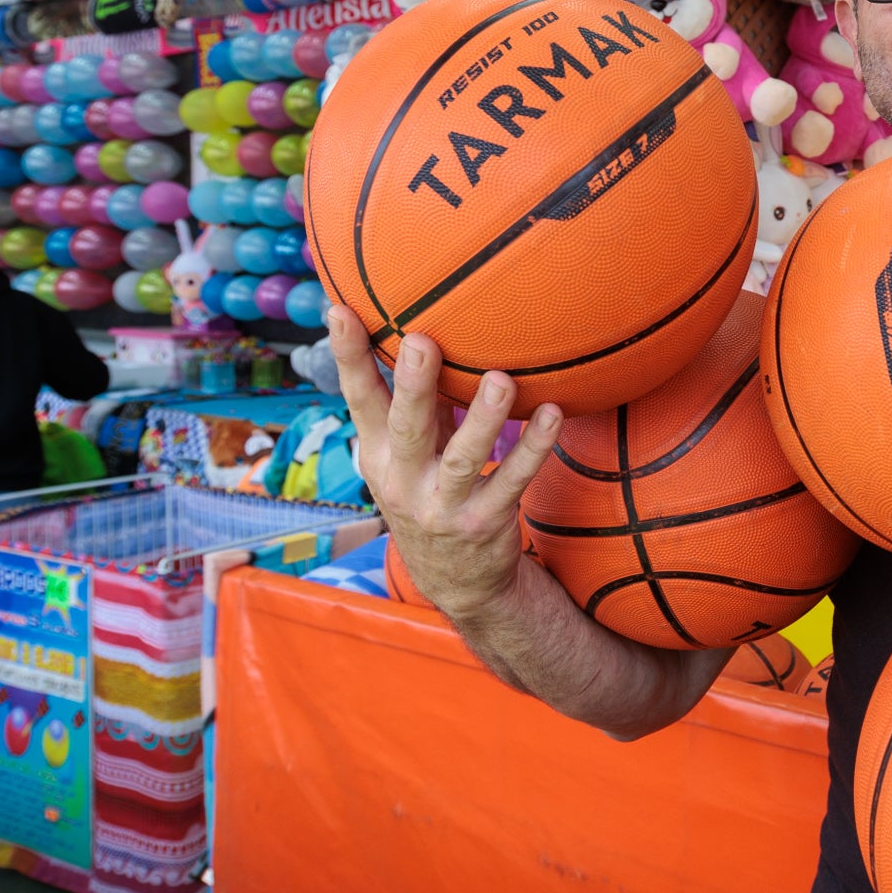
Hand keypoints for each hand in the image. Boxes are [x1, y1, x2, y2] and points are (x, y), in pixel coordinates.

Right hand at [324, 307, 561, 621]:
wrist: (456, 581)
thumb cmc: (432, 491)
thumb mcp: (409, 455)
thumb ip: (416, 403)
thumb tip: (424, 329)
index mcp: (379, 455)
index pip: (358, 400)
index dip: (348, 357)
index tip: (340, 310)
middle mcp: (403, 481)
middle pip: (404, 428)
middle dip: (410, 385)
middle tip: (419, 340)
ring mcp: (443, 507)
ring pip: (462, 460)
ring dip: (483, 419)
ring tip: (501, 380)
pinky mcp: (485, 523)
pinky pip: (512, 482)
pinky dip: (533, 448)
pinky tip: (551, 414)